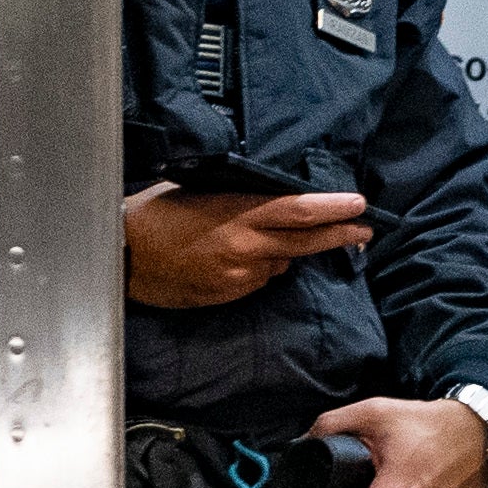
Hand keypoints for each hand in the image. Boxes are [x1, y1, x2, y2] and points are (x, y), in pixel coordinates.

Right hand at [125, 185, 370, 308]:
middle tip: (365, 230)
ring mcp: (239, 275)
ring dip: (280, 252)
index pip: (298, 210)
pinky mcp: (228, 294)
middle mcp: (245, 246)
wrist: (122, 255)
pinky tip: (226, 258)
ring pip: (279, 263)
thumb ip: (241, 202)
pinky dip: (255, 269)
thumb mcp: (200, 193)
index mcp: (238, 213)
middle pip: (306, 241)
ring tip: (244, 239)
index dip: (334, 209)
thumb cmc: (155, 214)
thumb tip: (275, 206)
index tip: (360, 205)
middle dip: (340, 235)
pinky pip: (256, 279)